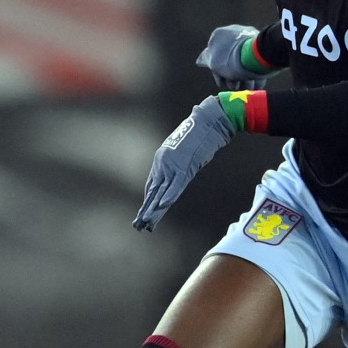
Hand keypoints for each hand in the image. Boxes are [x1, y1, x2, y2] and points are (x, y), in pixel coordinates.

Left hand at [134, 95, 238, 230]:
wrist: (209, 122)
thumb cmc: (200, 134)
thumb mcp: (186, 151)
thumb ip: (179, 164)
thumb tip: (178, 174)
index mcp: (162, 159)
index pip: (153, 185)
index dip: (149, 201)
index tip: (144, 214)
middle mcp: (163, 163)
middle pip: (154, 191)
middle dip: (147, 209)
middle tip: (139, 225)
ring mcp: (173, 165)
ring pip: (161, 192)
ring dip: (154, 209)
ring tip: (147, 223)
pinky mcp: (184, 166)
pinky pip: (175, 185)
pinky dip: (168, 196)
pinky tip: (162, 207)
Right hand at [195, 24, 266, 89]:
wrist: (253, 56)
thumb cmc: (229, 60)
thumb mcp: (212, 62)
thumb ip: (205, 59)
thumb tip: (200, 61)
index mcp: (220, 34)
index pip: (214, 56)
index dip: (218, 73)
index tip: (223, 84)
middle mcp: (234, 34)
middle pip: (230, 61)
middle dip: (232, 76)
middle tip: (235, 88)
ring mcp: (248, 39)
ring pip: (243, 63)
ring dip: (244, 78)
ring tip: (246, 89)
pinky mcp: (261, 47)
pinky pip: (255, 62)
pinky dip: (254, 74)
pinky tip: (256, 85)